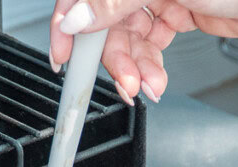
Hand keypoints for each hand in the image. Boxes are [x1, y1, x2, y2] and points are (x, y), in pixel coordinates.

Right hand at [49, 0, 237, 102]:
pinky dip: (149, 66)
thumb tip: (76, 16)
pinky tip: (156, 79)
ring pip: (126, 38)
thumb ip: (116, 1)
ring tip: (149, 86)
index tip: (63, 55)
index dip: (69, 23)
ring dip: (134, 68)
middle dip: (113, 58)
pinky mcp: (174, 13)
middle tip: (125, 83)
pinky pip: (147, 45)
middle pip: (104, 21)